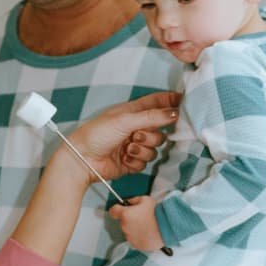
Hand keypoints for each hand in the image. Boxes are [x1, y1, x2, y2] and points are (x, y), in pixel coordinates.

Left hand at [61, 91, 179, 181]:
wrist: (82, 159)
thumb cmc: (97, 134)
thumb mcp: (125, 119)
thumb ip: (152, 116)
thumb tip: (175, 113)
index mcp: (133, 112)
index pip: (158, 102)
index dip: (171, 102)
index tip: (183, 103)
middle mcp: (136, 128)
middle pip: (161, 131)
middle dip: (151, 135)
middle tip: (135, 136)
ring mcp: (135, 146)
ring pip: (155, 148)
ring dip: (143, 149)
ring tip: (127, 148)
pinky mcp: (131, 163)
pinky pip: (146, 163)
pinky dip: (136, 161)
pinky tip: (124, 159)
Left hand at [115, 193, 165, 251]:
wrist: (168, 226)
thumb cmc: (158, 212)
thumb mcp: (145, 199)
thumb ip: (134, 200)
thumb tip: (129, 203)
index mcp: (125, 214)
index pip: (113, 211)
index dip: (117, 209)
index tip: (121, 209)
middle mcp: (125, 227)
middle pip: (123, 222)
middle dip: (129, 219)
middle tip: (141, 217)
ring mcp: (130, 237)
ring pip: (129, 232)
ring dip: (134, 228)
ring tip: (147, 225)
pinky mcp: (137, 245)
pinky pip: (135, 240)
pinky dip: (140, 237)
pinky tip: (148, 233)